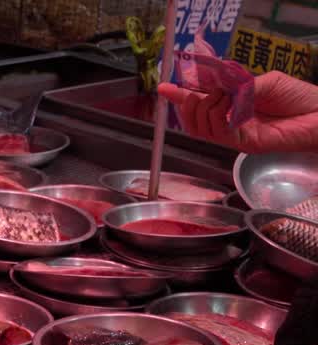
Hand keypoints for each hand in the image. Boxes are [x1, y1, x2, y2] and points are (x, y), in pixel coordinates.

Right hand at [158, 71, 317, 152]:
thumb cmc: (300, 98)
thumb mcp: (265, 81)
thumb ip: (240, 86)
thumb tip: (217, 90)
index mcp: (233, 107)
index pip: (201, 104)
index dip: (180, 97)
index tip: (163, 88)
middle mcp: (231, 124)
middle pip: (194, 121)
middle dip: (191, 102)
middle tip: (205, 90)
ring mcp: (236, 136)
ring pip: (202, 128)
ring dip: (206, 108)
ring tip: (223, 96)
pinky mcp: (245, 144)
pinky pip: (221, 132)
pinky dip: (221, 116)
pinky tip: (231, 107)